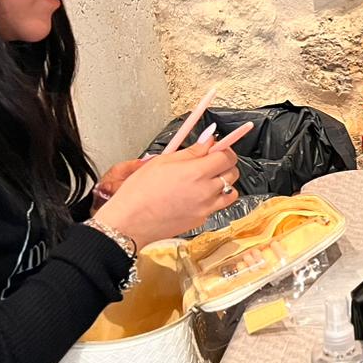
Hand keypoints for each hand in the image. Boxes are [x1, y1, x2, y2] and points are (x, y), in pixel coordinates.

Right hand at [94, 139, 242, 248]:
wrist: (130, 222)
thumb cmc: (139, 192)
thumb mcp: (163, 161)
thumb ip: (191, 151)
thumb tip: (209, 140)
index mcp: (197, 173)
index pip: (227, 157)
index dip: (224, 150)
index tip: (217, 148)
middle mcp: (206, 191)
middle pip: (233, 173)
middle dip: (224, 165)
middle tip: (209, 162)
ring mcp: (206, 208)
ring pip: (230, 192)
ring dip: (223, 183)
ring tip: (205, 180)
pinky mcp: (202, 220)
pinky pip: (217, 206)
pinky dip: (213, 199)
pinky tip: (196, 196)